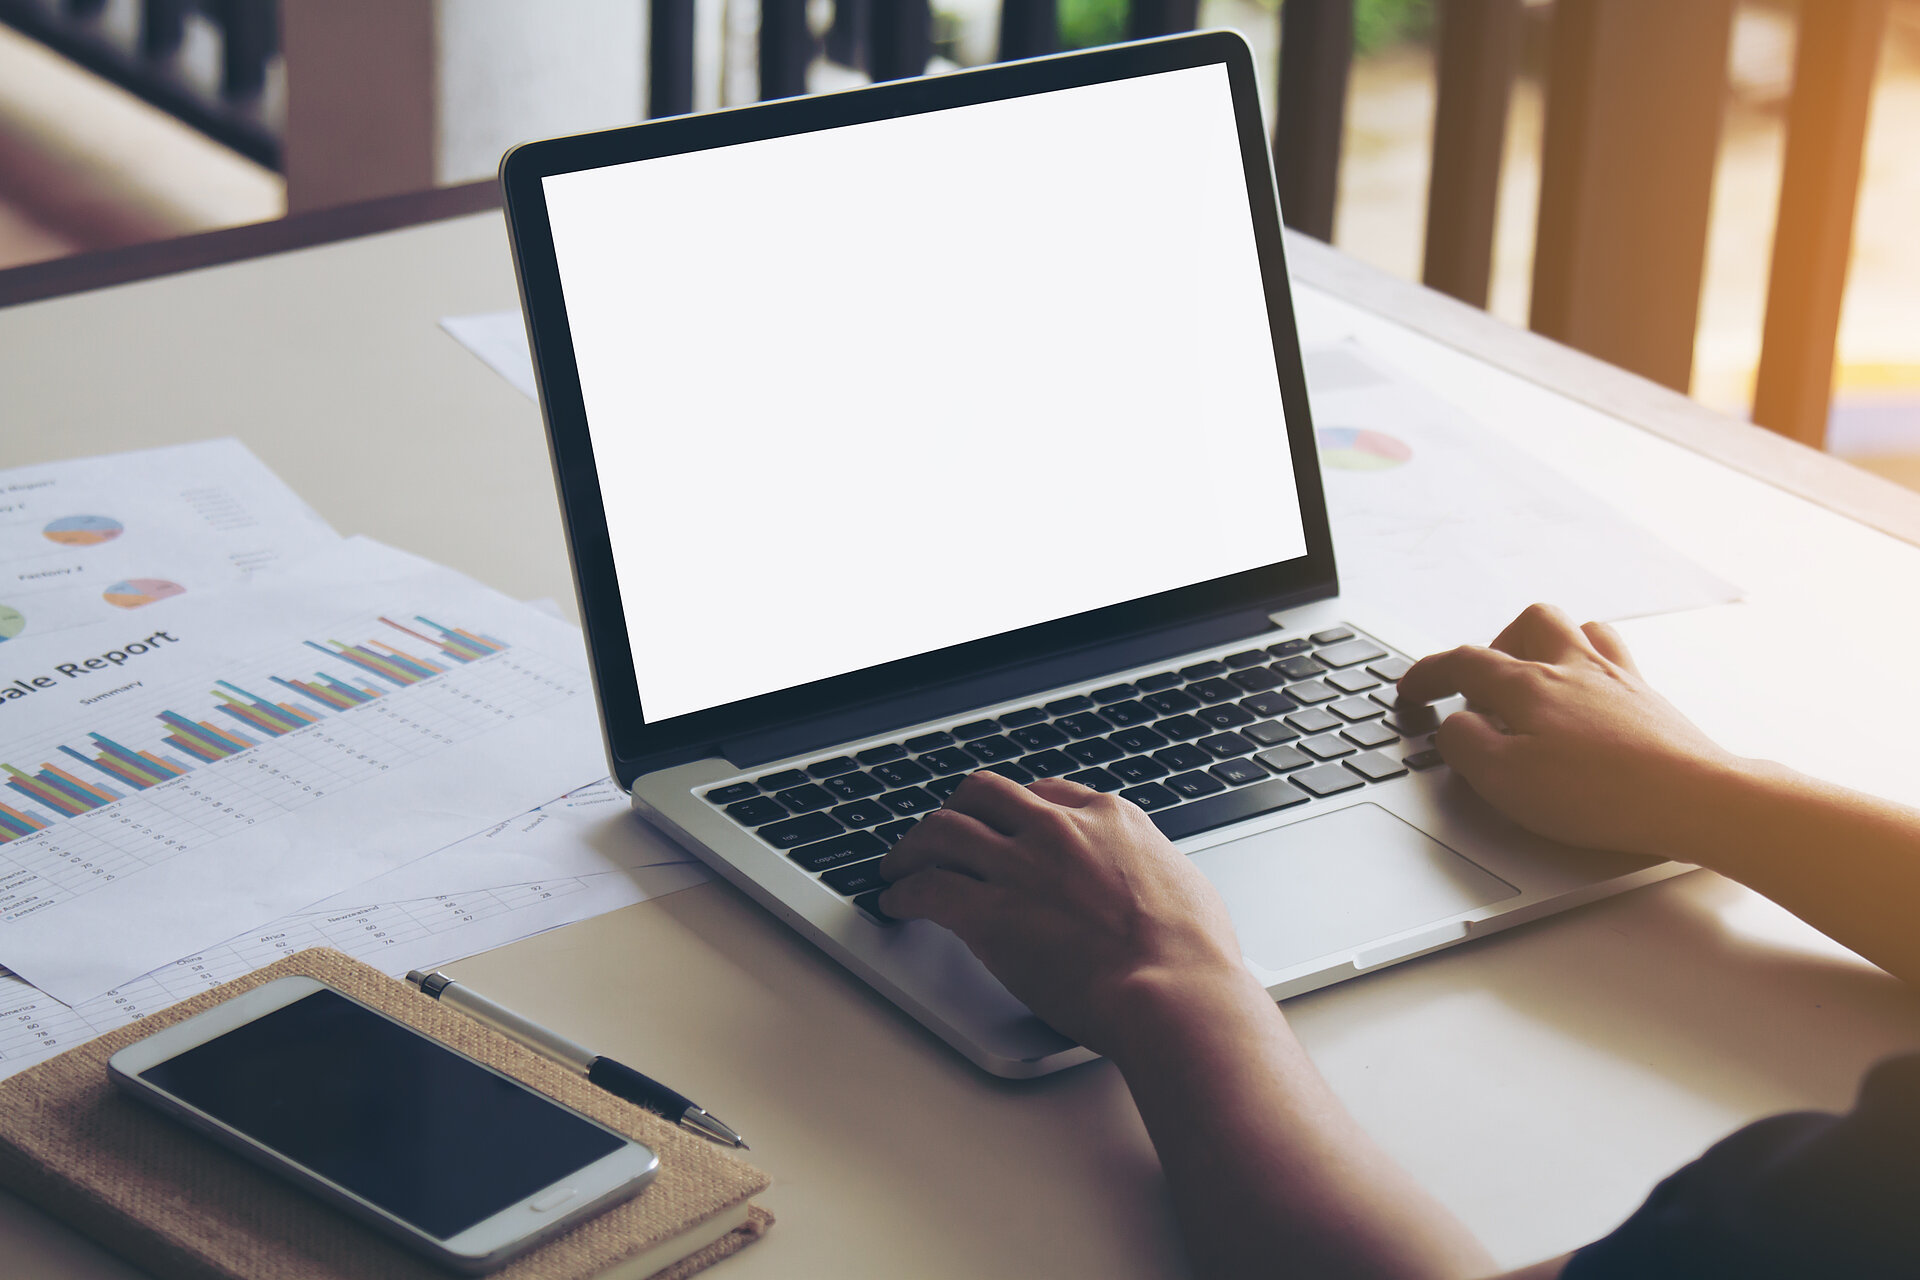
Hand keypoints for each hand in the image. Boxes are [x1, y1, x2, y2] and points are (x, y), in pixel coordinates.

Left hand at [875, 771, 1259, 1058]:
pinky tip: (897, 903)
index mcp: (1108, 818)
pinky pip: (927, 889)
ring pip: (942, 831)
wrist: (1176, 993)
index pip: (1045, 793)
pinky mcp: (989, 913)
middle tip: (940, 833)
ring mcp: (1021, 866)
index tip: (1003, 822)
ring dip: (912, 847)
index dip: (1015, 808)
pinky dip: (904, 893)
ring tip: (899, 865)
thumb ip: (1146, 868)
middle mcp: (1058, 829)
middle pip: (984, 794)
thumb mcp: (1181, 882)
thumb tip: (1144, 878)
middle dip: (956, 810)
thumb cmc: (1192, 956)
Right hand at [1398, 603, 1745, 858]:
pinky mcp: (1652, 704)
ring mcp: (1620, 681)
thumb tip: (1454, 727)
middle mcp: (1576, 668)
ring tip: (1535, 684)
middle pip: (1530, 624)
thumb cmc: (1601, 794)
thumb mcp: (1505, 780)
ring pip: (1579, 632)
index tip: (1411, 689)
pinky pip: (1615, 662)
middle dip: (1498, 646)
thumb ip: (1465, 746)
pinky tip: (1588, 703)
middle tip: (1484, 689)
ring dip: (1548, 648)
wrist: (1695, 800)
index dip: (1429, 674)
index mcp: (1531, 684)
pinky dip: (1591, 672)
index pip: (1465, 662)